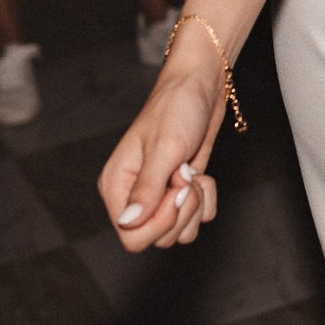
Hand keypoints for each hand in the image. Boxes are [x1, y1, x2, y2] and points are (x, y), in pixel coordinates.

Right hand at [98, 62, 227, 251]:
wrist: (201, 86)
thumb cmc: (176, 108)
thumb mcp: (163, 148)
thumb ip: (146, 189)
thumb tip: (128, 223)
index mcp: (117, 187)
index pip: (131, 237)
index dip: (159, 223)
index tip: (175, 189)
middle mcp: (135, 196)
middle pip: (158, 239)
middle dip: (181, 211)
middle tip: (185, 176)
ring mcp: (160, 195)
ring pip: (179, 233)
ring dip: (194, 207)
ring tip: (191, 173)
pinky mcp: (182, 191)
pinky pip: (198, 218)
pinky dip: (206, 199)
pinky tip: (200, 173)